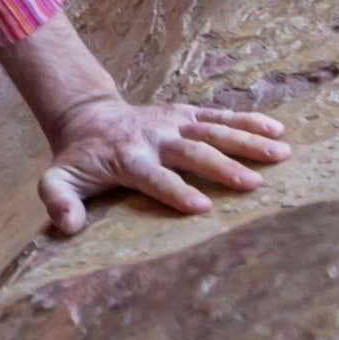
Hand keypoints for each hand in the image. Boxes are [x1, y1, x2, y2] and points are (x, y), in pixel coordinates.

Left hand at [39, 98, 289, 237]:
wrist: (89, 118)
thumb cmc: (79, 160)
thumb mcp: (57, 180)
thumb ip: (59, 201)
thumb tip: (67, 227)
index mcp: (127, 158)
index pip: (154, 177)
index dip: (176, 191)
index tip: (202, 207)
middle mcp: (154, 136)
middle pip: (192, 152)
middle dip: (223, 167)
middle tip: (254, 184)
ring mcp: (173, 121)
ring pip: (214, 129)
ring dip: (247, 141)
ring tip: (281, 154)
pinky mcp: (186, 113)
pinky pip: (221, 116)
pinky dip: (249, 121)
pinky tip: (278, 130)